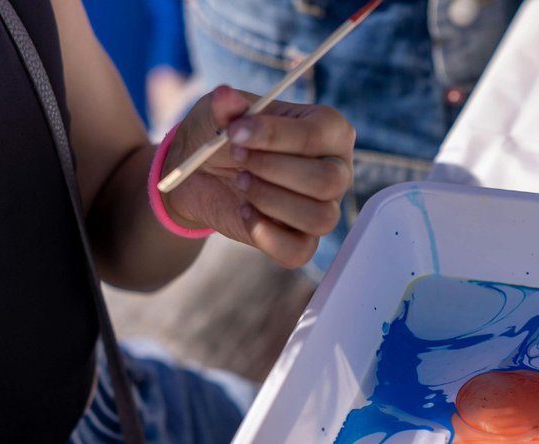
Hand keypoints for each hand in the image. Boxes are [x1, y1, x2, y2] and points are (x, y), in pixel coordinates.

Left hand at [162, 85, 354, 267]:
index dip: (275, 135)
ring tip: (242, 182)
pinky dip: (266, 235)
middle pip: (328, 180)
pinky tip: (244, 212)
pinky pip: (300, 251)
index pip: (319, 134)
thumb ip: (226, 106)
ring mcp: (324, 208)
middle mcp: (336, 170)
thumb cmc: (224, 135)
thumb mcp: (220, 112)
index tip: (235, 132)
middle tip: (238, 157)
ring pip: (320, 218)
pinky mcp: (303, 241)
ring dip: (271, 200)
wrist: (202, 174)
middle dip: (274, 169)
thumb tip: (227, 96)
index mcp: (329, 130)